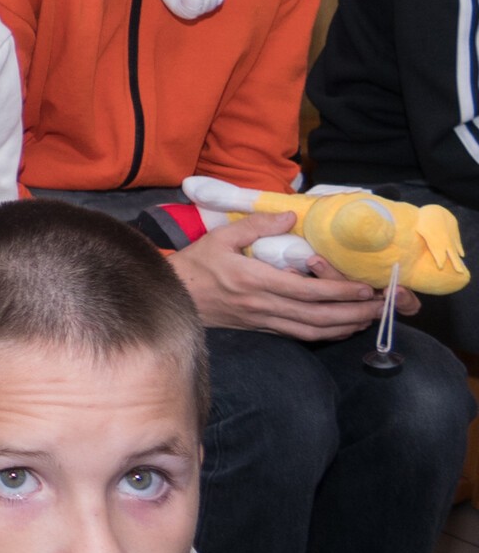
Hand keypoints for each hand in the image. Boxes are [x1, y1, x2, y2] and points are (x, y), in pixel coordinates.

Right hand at [174, 212, 381, 338]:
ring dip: (344, 327)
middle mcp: (262, 306)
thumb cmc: (196, 265)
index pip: (307, 291)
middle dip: (353, 313)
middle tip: (380, 306)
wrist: (172, 296)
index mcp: (254, 280)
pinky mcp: (261, 329)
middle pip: (318, 316)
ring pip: (312, 332)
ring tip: (368, 319)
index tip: (364, 287)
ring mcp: (262, 321)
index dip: (340, 291)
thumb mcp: (220, 237)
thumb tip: (290, 217)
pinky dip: (325, 334)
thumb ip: (257, 225)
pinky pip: (299, 336)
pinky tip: (341, 328)